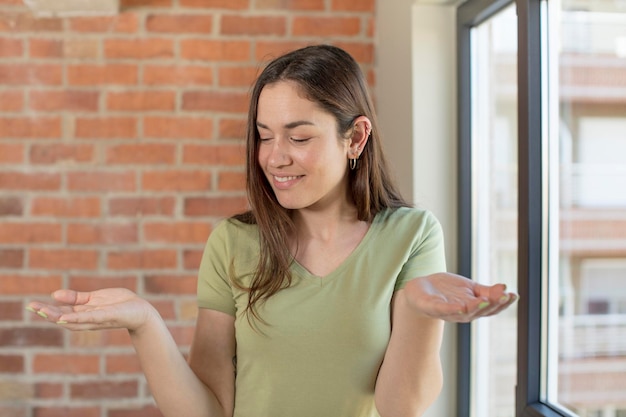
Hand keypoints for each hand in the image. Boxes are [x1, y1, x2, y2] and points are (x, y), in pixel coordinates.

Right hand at [26, 288, 154, 332]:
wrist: (141, 311)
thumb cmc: (119, 304)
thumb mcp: (94, 298)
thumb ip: (76, 298)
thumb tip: (54, 294)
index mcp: (84, 313)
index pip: (61, 312)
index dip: (46, 309)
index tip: (31, 305)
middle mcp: (87, 319)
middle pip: (63, 318)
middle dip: (47, 313)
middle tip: (31, 307)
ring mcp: (96, 319)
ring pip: (73, 320)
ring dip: (57, 317)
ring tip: (43, 312)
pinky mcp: (107, 316)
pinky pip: (90, 318)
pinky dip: (76, 318)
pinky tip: (64, 317)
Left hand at [403, 272, 517, 322]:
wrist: (419, 291)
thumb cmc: (446, 291)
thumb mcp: (469, 289)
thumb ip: (486, 291)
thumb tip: (506, 288)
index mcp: (472, 308)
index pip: (491, 308)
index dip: (503, 303)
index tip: (514, 295)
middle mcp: (462, 314)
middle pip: (480, 312)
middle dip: (493, 305)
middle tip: (504, 297)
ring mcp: (447, 312)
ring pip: (464, 313)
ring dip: (475, 308)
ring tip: (486, 300)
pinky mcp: (432, 307)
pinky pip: (443, 310)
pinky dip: (452, 309)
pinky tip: (461, 306)